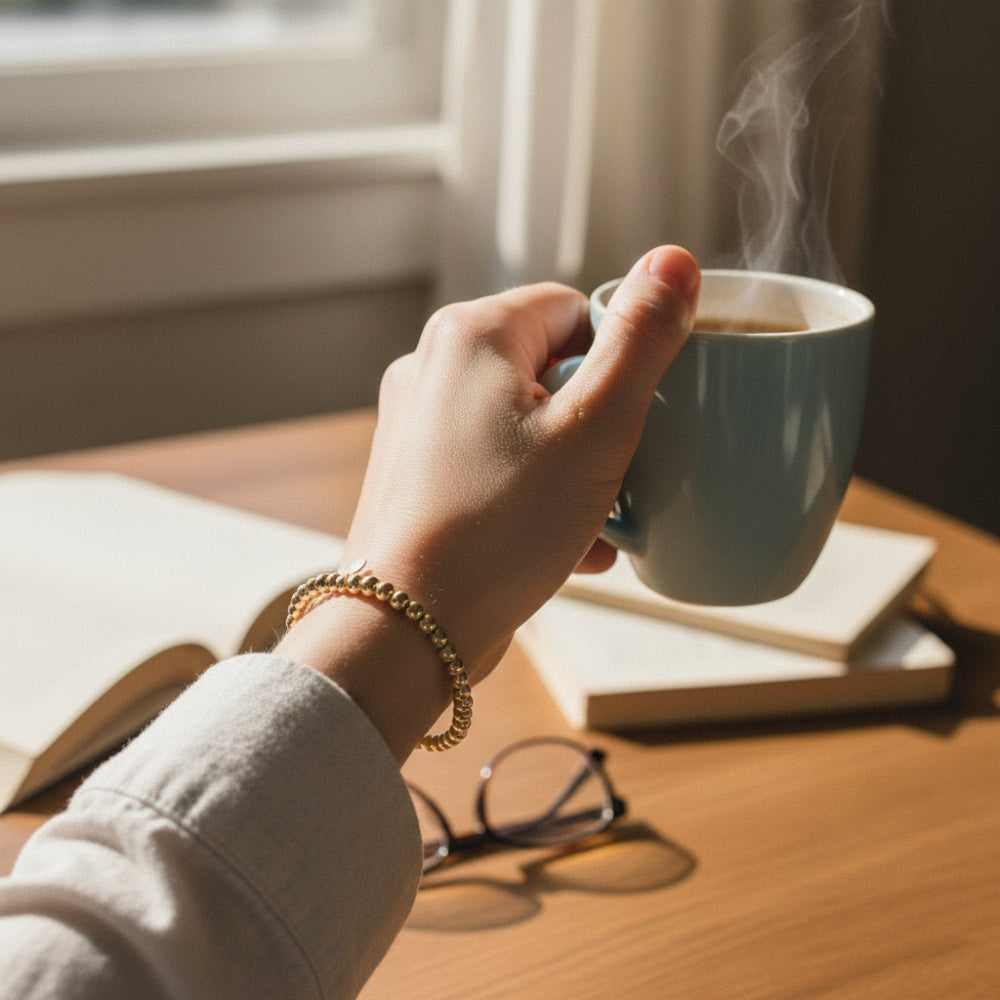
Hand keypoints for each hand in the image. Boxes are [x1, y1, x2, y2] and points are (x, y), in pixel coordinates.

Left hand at [343, 245, 700, 680]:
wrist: (411, 628)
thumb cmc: (500, 528)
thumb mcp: (596, 427)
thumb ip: (641, 341)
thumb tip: (674, 262)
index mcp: (472, 335)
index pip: (575, 311)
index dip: (619, 362)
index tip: (633, 419)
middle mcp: (433, 368)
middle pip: (551, 369)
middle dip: (599, 424)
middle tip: (620, 475)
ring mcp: (420, 425)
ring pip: (528, 425)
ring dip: (575, 468)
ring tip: (597, 520)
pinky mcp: (419, 477)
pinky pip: (497, 466)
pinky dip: (536, 495)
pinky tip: (567, 545)